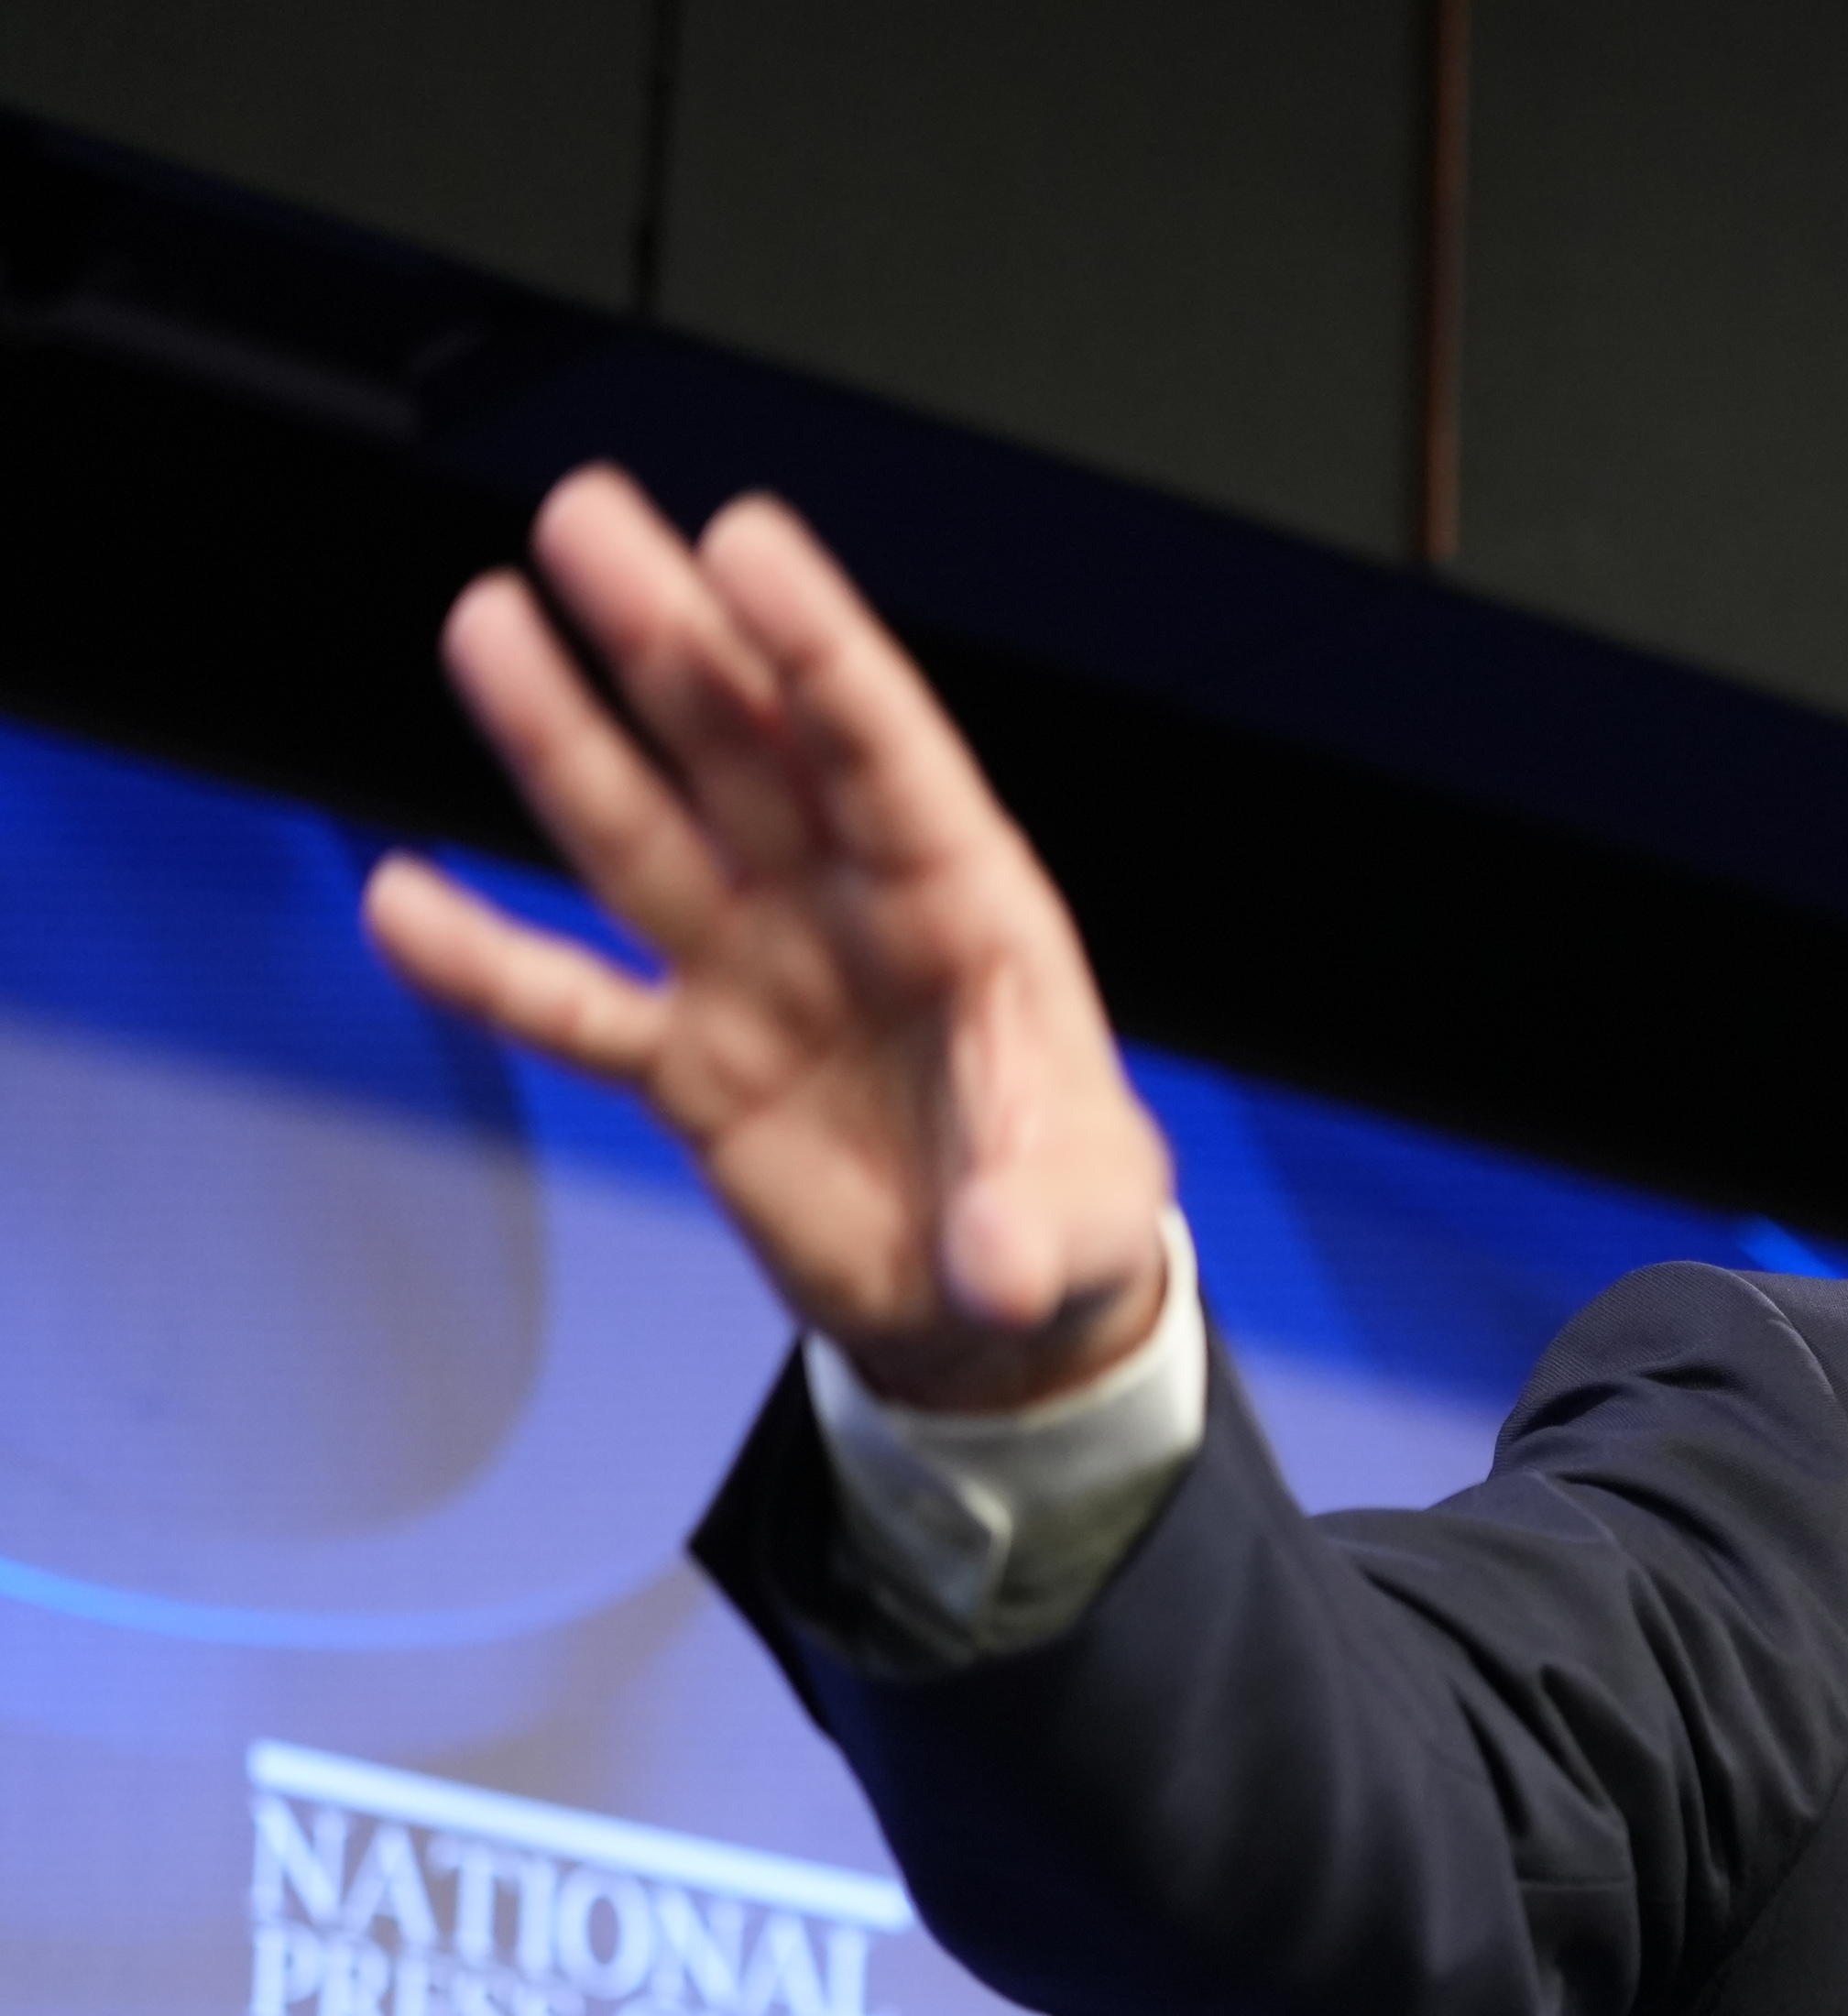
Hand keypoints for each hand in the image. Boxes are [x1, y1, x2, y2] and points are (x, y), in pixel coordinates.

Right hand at [363, 466, 1175, 1411]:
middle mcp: (846, 913)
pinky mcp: (689, 1065)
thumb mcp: (1083, 1227)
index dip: (815, 646)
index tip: (744, 541)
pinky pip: (573, 1003)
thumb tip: (997, 1262)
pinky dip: (489, 963)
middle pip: (744, 750)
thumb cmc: (1064, 1221)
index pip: (883, 749)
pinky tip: (405, 904)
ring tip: (492, 620)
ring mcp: (757, 975)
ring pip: (643, 834)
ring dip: (562, 737)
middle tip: (586, 517)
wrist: (991, 1308)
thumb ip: (1035, 1229)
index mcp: (965, 908)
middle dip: (668, 638)